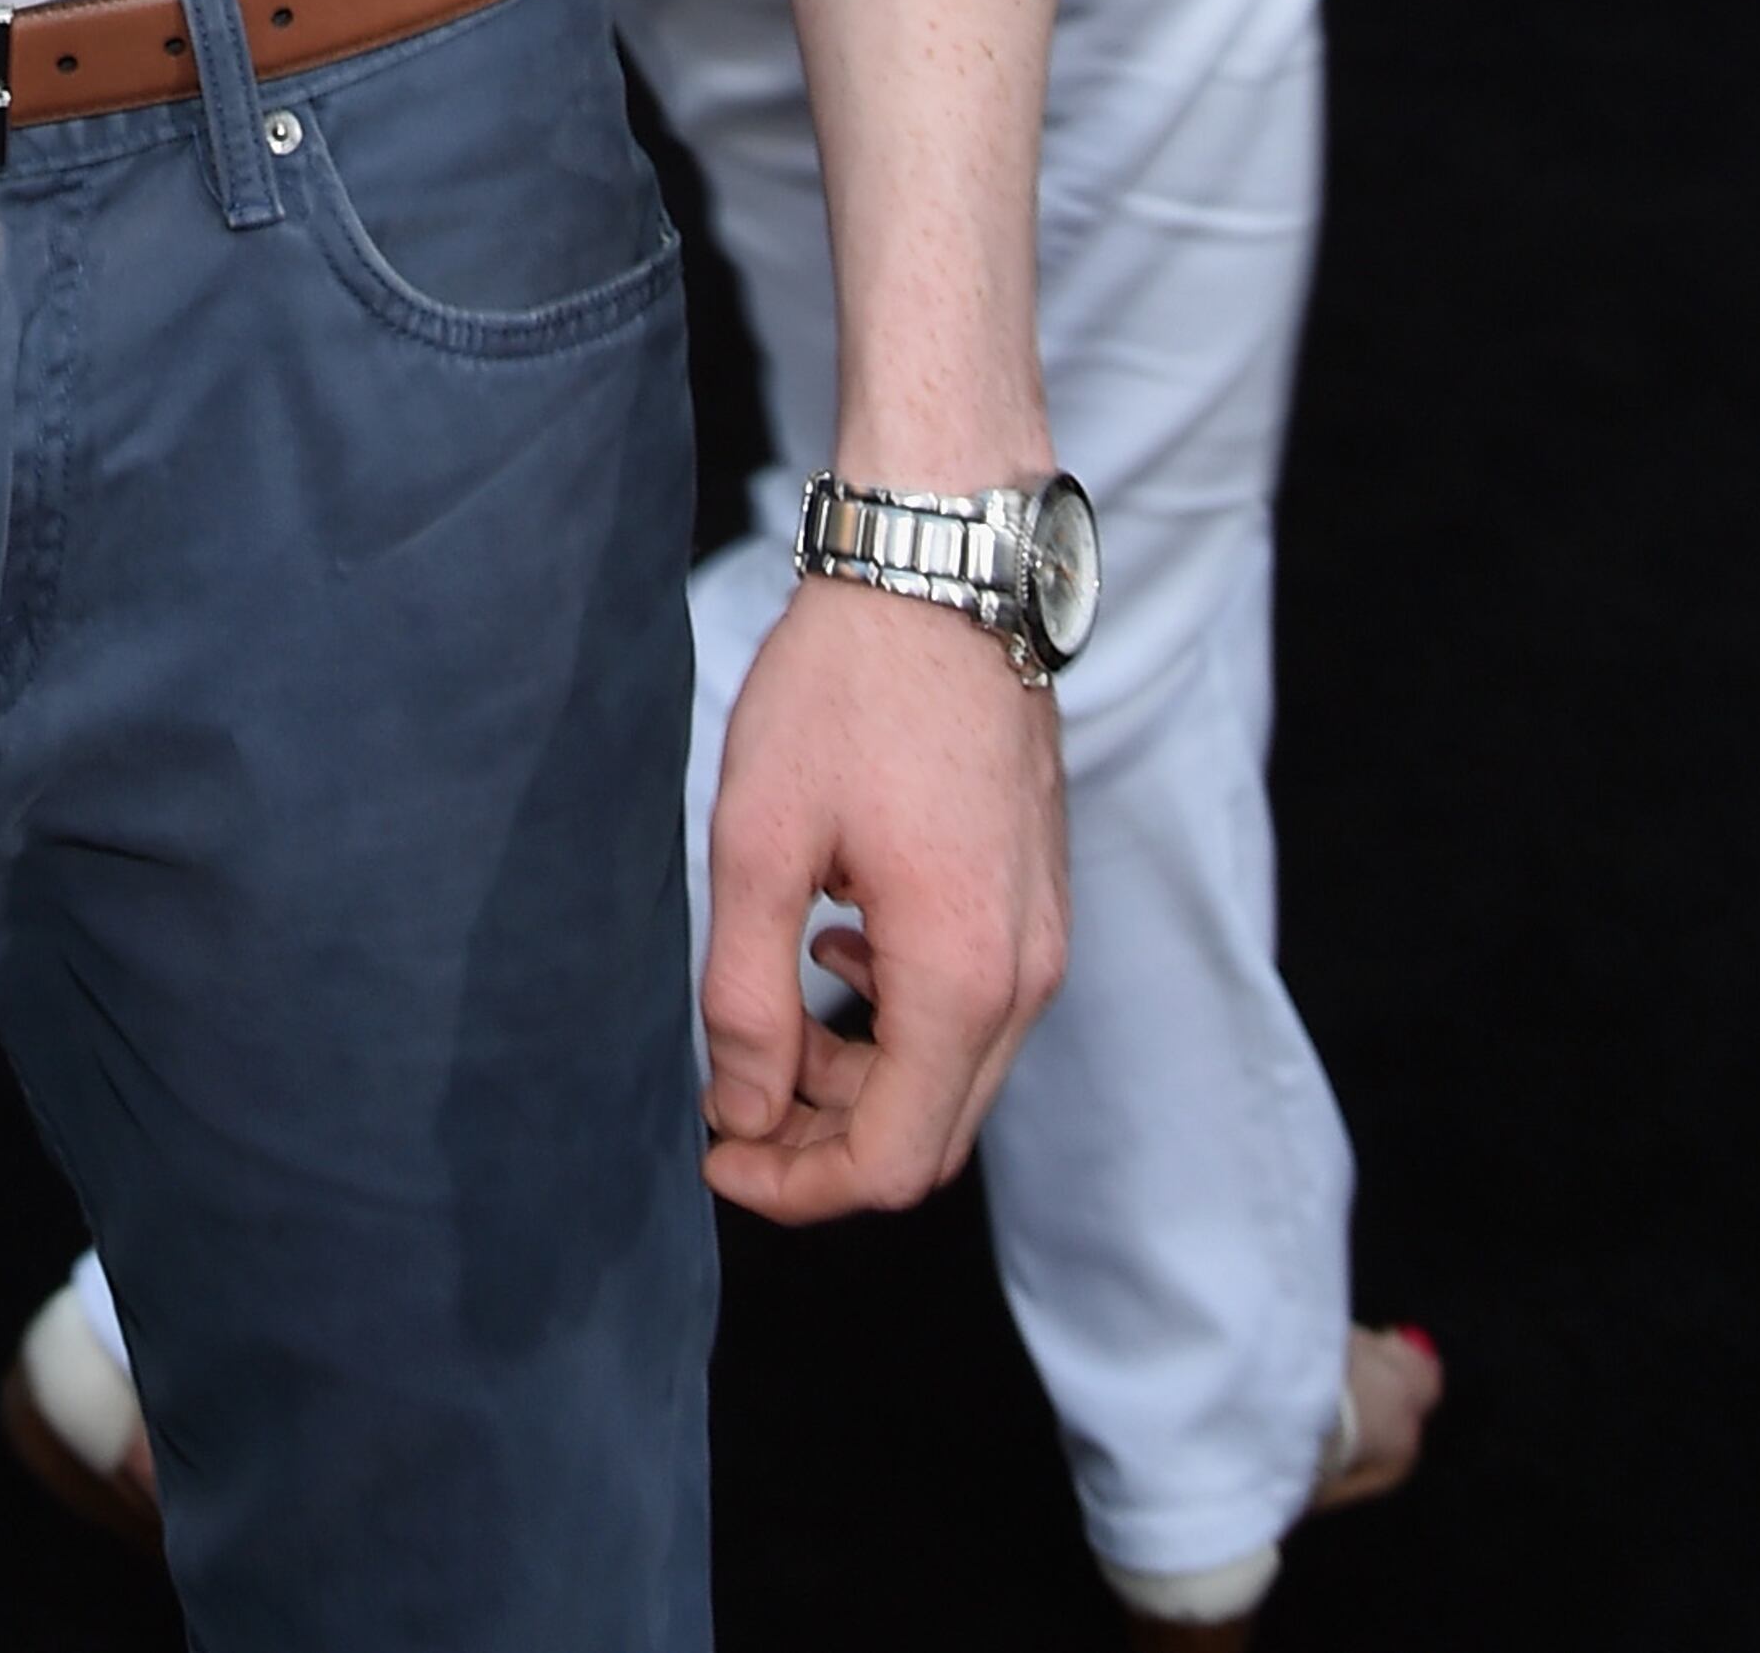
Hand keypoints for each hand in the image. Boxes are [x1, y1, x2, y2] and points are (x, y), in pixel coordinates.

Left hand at [702, 569, 1065, 1222]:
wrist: (941, 573)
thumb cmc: (847, 688)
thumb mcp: (759, 839)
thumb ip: (746, 994)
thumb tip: (744, 1112)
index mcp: (960, 976)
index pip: (891, 1164)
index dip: (794, 1186)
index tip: (715, 1154)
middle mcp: (1025, 975)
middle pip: (929, 1138)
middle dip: (824, 1146)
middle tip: (732, 1103)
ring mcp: (1044, 938)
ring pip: (955, 1079)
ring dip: (860, 1082)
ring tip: (770, 1020)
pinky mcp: (1040, 901)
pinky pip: (978, 1011)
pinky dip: (901, 1021)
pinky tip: (836, 947)